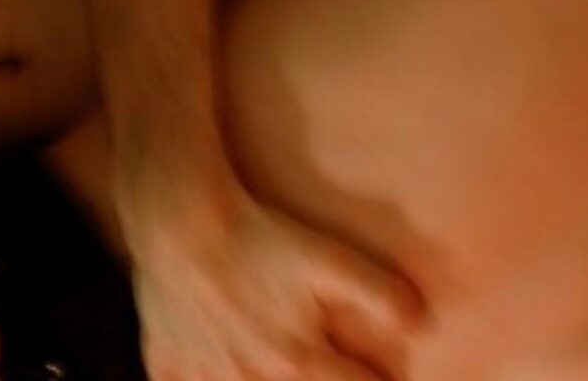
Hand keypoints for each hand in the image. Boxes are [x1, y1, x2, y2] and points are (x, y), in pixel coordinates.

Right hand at [117, 143, 423, 380]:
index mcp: (296, 361)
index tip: (385, 377)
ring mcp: (206, 375)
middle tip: (316, 363)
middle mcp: (252, 378)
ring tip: (275, 371)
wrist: (182, 223)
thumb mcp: (329, 259)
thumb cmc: (258, 239)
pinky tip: (215, 370)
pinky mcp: (167, 363)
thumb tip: (420, 321)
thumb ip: (379, 291)